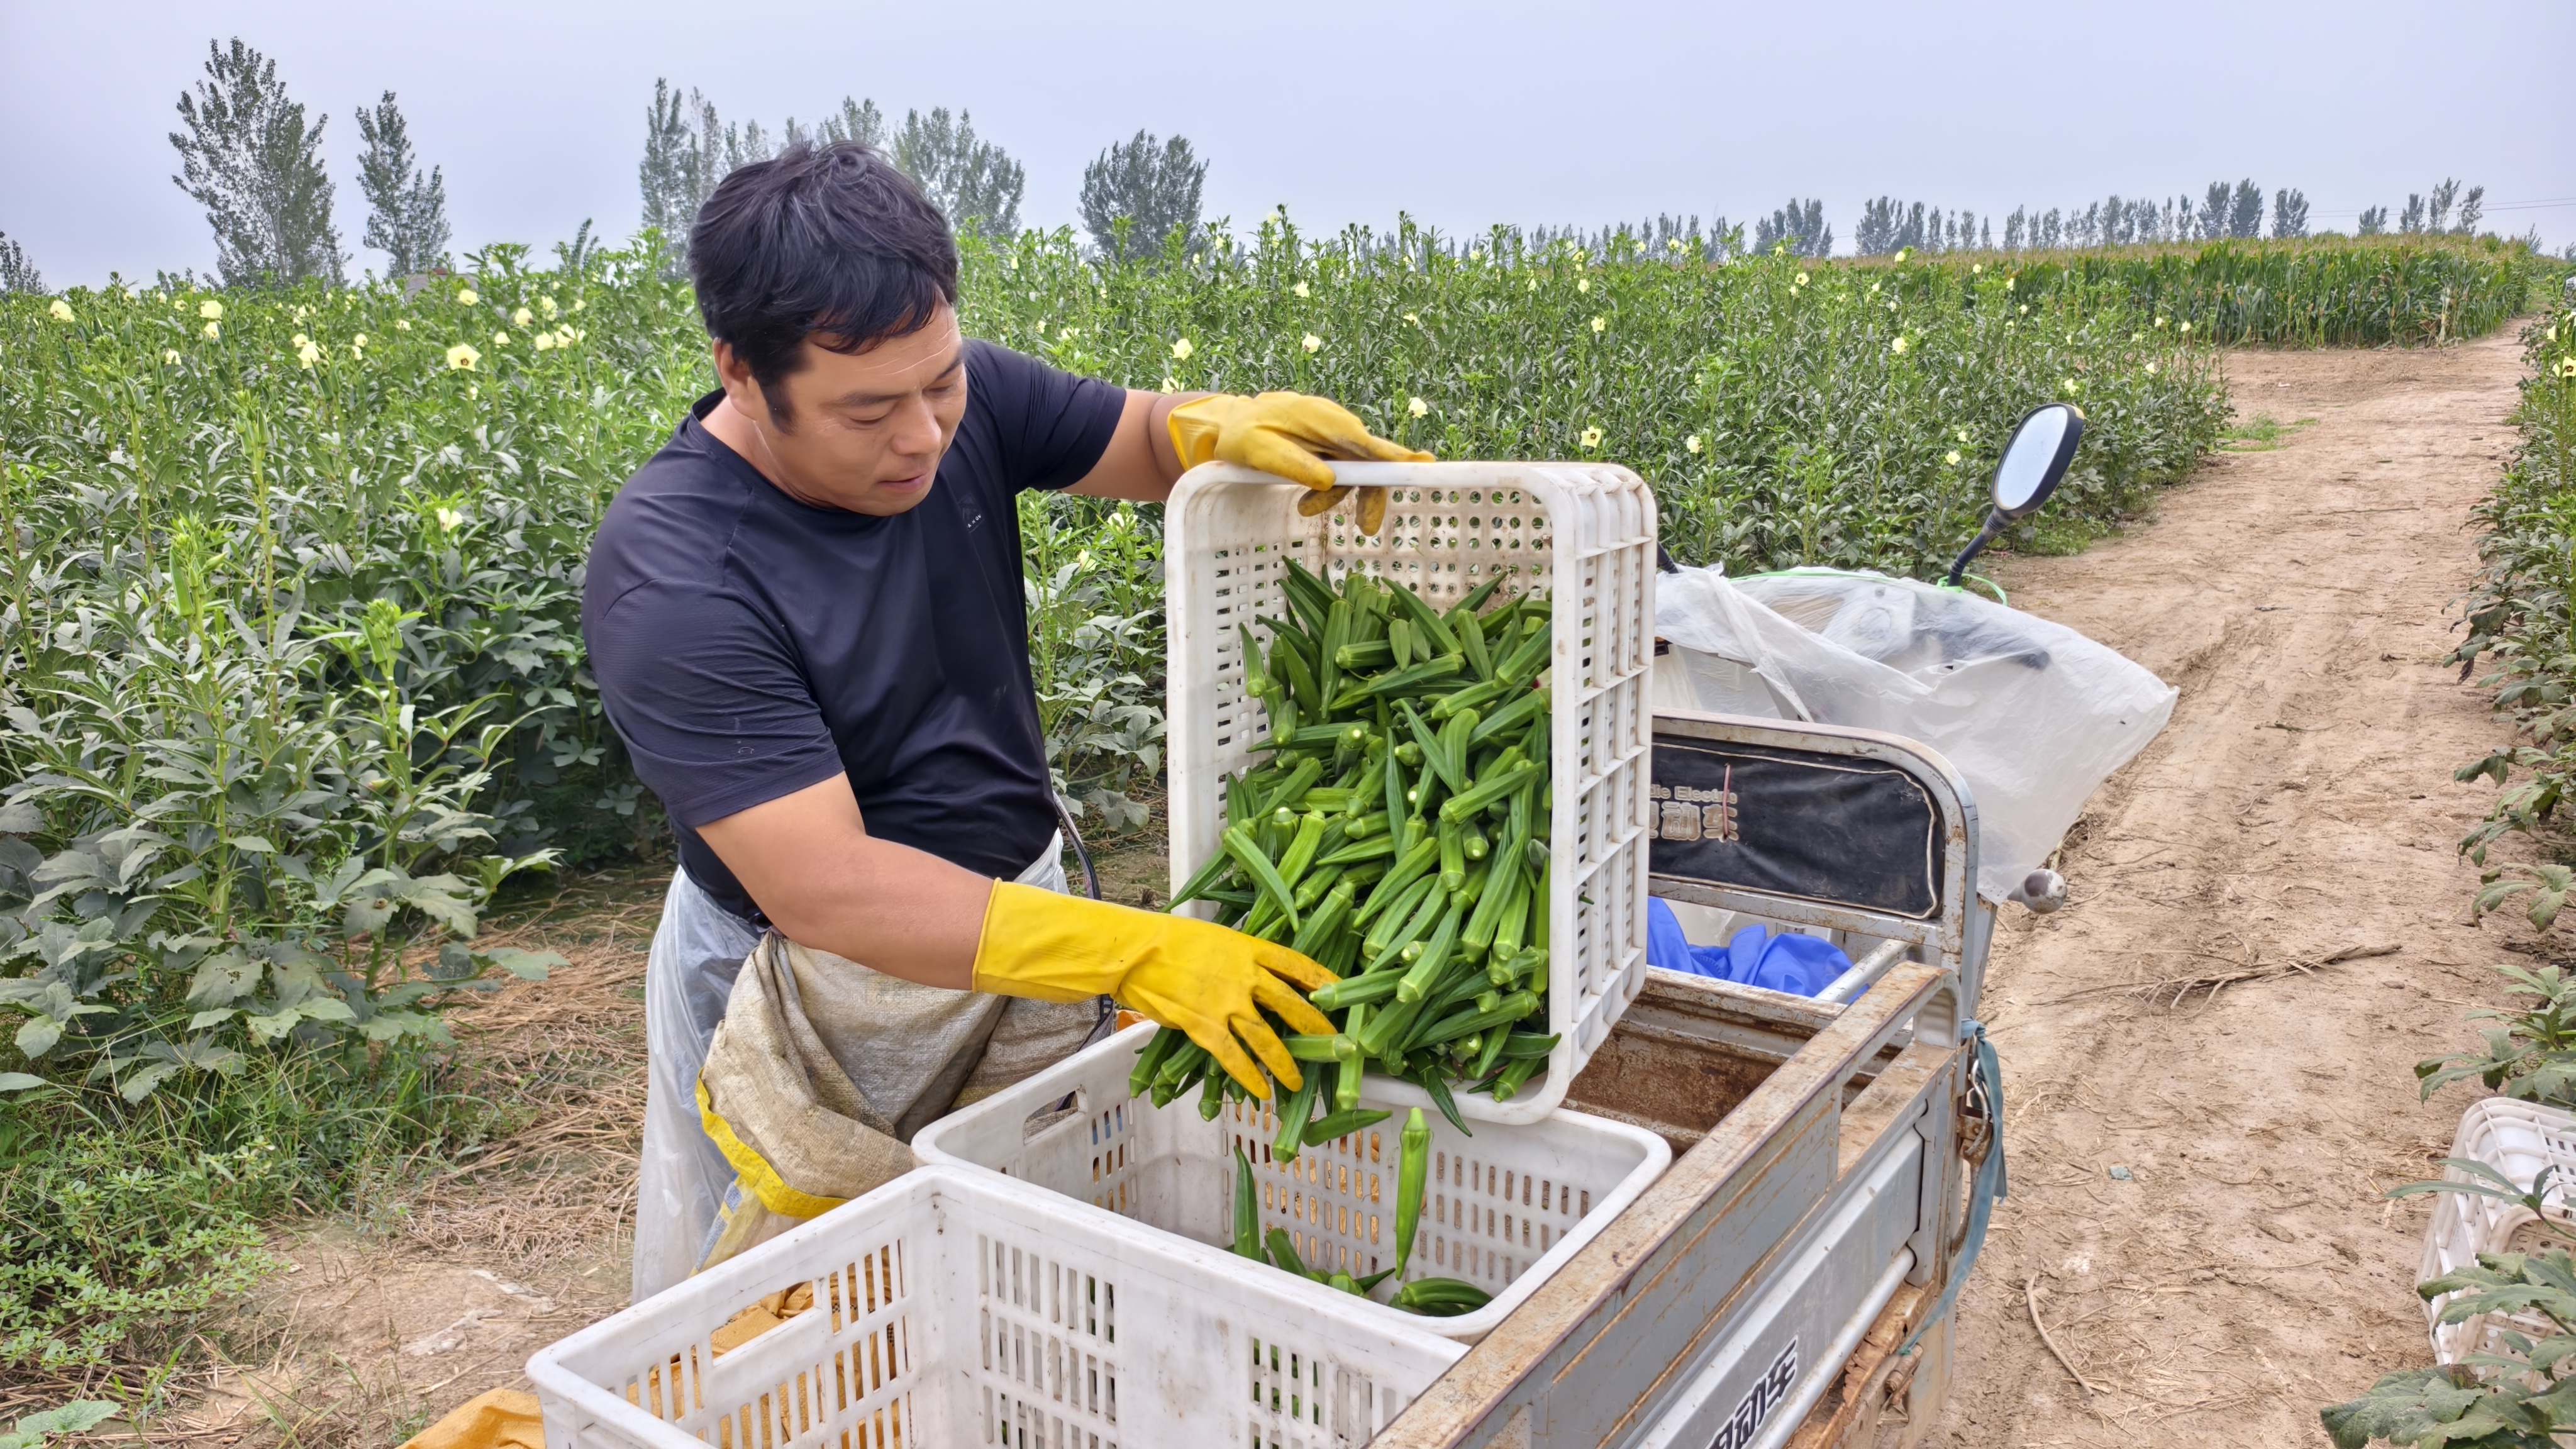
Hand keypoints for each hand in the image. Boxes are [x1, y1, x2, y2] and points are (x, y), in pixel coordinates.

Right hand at [971, 883, 1337, 1095]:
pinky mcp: (1204, 1024)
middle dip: (1318, 1028)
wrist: (1135, 951)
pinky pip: (1233, 1056)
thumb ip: (1242, 957)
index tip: (1343, 994)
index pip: (1298, 965)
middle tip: (1339, 1046)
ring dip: (1285, 1064)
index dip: (1323, 981)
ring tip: (1297, 1084)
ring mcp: (1226, 1002)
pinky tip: (1260, 1093)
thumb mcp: (1216, 938)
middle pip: (1292, 1005)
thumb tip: (1260, 973)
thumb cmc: (1171, 939)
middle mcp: (1245, 976)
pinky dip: (1248, 1077)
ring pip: (1267, 1038)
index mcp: (1250, 948)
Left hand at [1168, 392, 1431, 490]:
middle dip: (1370, 495)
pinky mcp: (1329, 444)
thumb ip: (1293, 464)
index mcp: (1324, 422)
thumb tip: (1329, 480)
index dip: (1398, 457)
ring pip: (1356, 469)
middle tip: (1365, 530)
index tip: (1426, 464)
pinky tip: (1306, 501)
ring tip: (1304, 510)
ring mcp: (1334, 434)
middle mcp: (1337, 425)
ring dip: (1337, 496)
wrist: (1231, 422)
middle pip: (1371, 461)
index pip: (1367, 443)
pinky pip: (1343, 469)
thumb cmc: (1242, 434)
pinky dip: (1330, 489)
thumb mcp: (1259, 452)